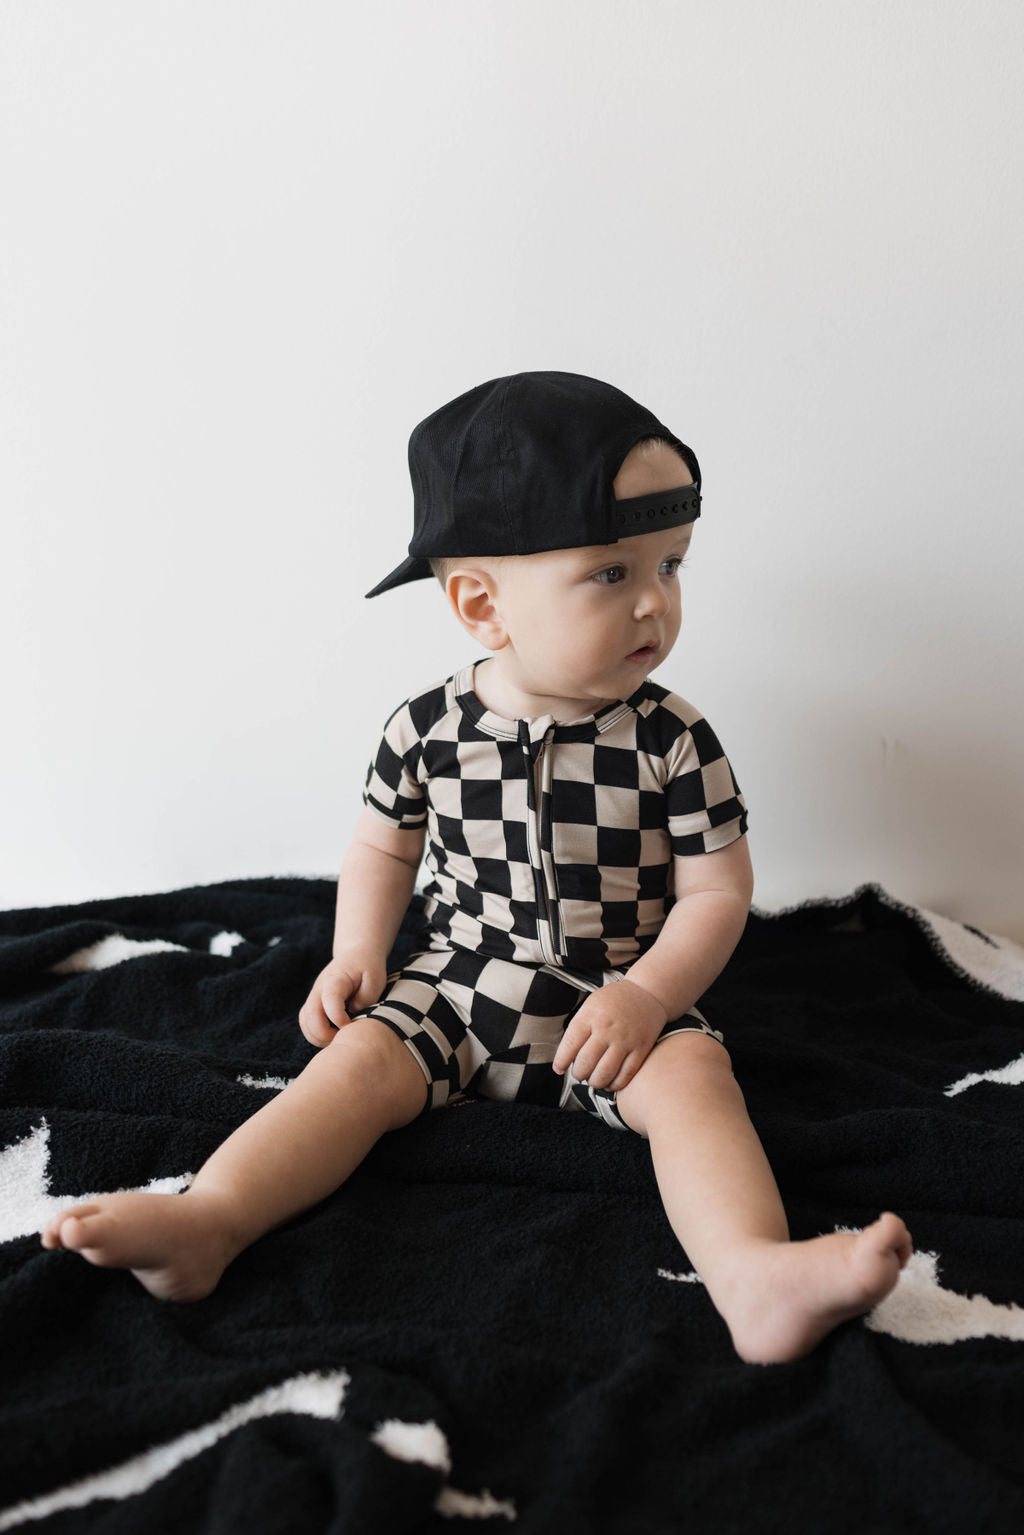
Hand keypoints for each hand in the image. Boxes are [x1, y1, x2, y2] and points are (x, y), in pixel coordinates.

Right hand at [298, 951, 387, 1046]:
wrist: (355, 954)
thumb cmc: (367, 967)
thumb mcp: (375, 979)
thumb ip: (365, 998)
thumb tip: (353, 1014)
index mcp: (336, 979)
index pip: (329, 999)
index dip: (338, 1017)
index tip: (351, 1025)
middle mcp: (319, 988)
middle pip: (310, 1015)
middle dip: (324, 1034)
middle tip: (343, 1039)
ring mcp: (314, 997)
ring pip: (305, 1022)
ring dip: (318, 1037)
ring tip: (339, 1039)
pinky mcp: (313, 1005)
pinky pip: (307, 1024)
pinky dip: (316, 1035)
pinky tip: (333, 1036)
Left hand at [552, 978, 668, 1092]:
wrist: (646, 993)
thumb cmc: (615, 1000)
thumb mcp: (590, 1005)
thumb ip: (579, 1028)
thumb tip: (566, 1055)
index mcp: (591, 1017)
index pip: (570, 1046)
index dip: (561, 1062)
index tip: (559, 1068)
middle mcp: (607, 1030)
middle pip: (586, 1063)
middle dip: (578, 1074)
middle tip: (580, 1073)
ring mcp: (625, 1040)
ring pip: (605, 1074)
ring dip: (595, 1082)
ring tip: (593, 1079)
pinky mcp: (641, 1050)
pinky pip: (625, 1075)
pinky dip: (615, 1084)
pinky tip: (610, 1082)